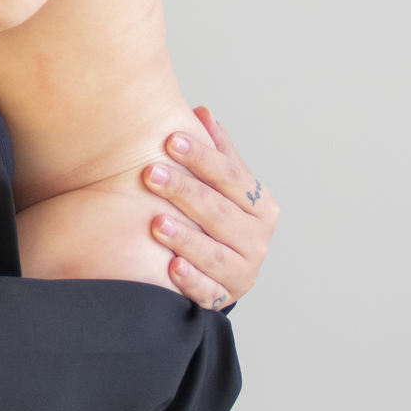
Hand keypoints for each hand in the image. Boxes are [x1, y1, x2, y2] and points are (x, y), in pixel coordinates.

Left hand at [144, 107, 277, 311]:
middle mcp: (257, 239)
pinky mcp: (223, 298)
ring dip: (185, 238)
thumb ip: (215, 152)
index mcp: (260, 205)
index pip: (231, 177)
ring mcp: (243, 272)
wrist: (222, 271)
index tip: (169, 139)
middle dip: (185, 192)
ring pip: (214, 254)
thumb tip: (202, 112)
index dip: (201, 157)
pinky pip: (208, 291)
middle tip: (150, 174)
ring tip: (156, 222)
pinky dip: (191, 281)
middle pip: (220, 213)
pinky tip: (170, 268)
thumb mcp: (220, 185)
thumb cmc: (215, 216)